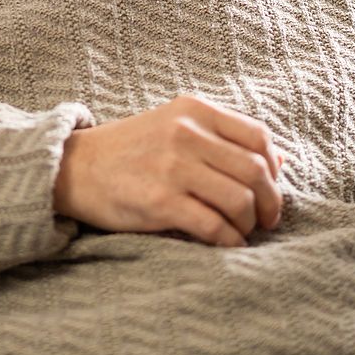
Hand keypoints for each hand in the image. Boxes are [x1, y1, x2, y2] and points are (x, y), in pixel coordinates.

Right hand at [53, 95, 284, 246]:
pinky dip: (229, 240)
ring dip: (248, 223)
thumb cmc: (131, 151)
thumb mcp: (175, 127)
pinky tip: (226, 243)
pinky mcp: (160, 202)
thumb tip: (282, 161)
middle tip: (266, 220)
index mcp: (193, 110)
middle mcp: (185, 133)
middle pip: (255, 170)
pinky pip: (214, 226)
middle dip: (270, 202)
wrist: (73, 167)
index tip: (270, 189)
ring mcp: (172, 167)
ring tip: (241, 231)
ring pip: (240, 199)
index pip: (257, 135)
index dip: (273, 167)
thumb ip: (224, 139)